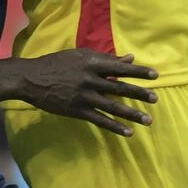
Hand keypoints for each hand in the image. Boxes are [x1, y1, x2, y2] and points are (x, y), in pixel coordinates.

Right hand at [11, 49, 157, 136]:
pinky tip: (128, 132)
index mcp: (92, 63)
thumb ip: (105, 58)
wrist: (31, 79)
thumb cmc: (57, 63)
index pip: (120, 67)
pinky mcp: (77, 111)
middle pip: (120, 87)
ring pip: (113, 106)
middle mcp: (90, 79)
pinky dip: (115, 126)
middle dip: (139, 94)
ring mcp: (84, 96)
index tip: (155, 75)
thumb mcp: (80, 55)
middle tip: (155, 99)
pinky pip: (100, 120)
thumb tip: (129, 57)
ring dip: (132, 114)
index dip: (138, 71)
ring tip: (148, 120)